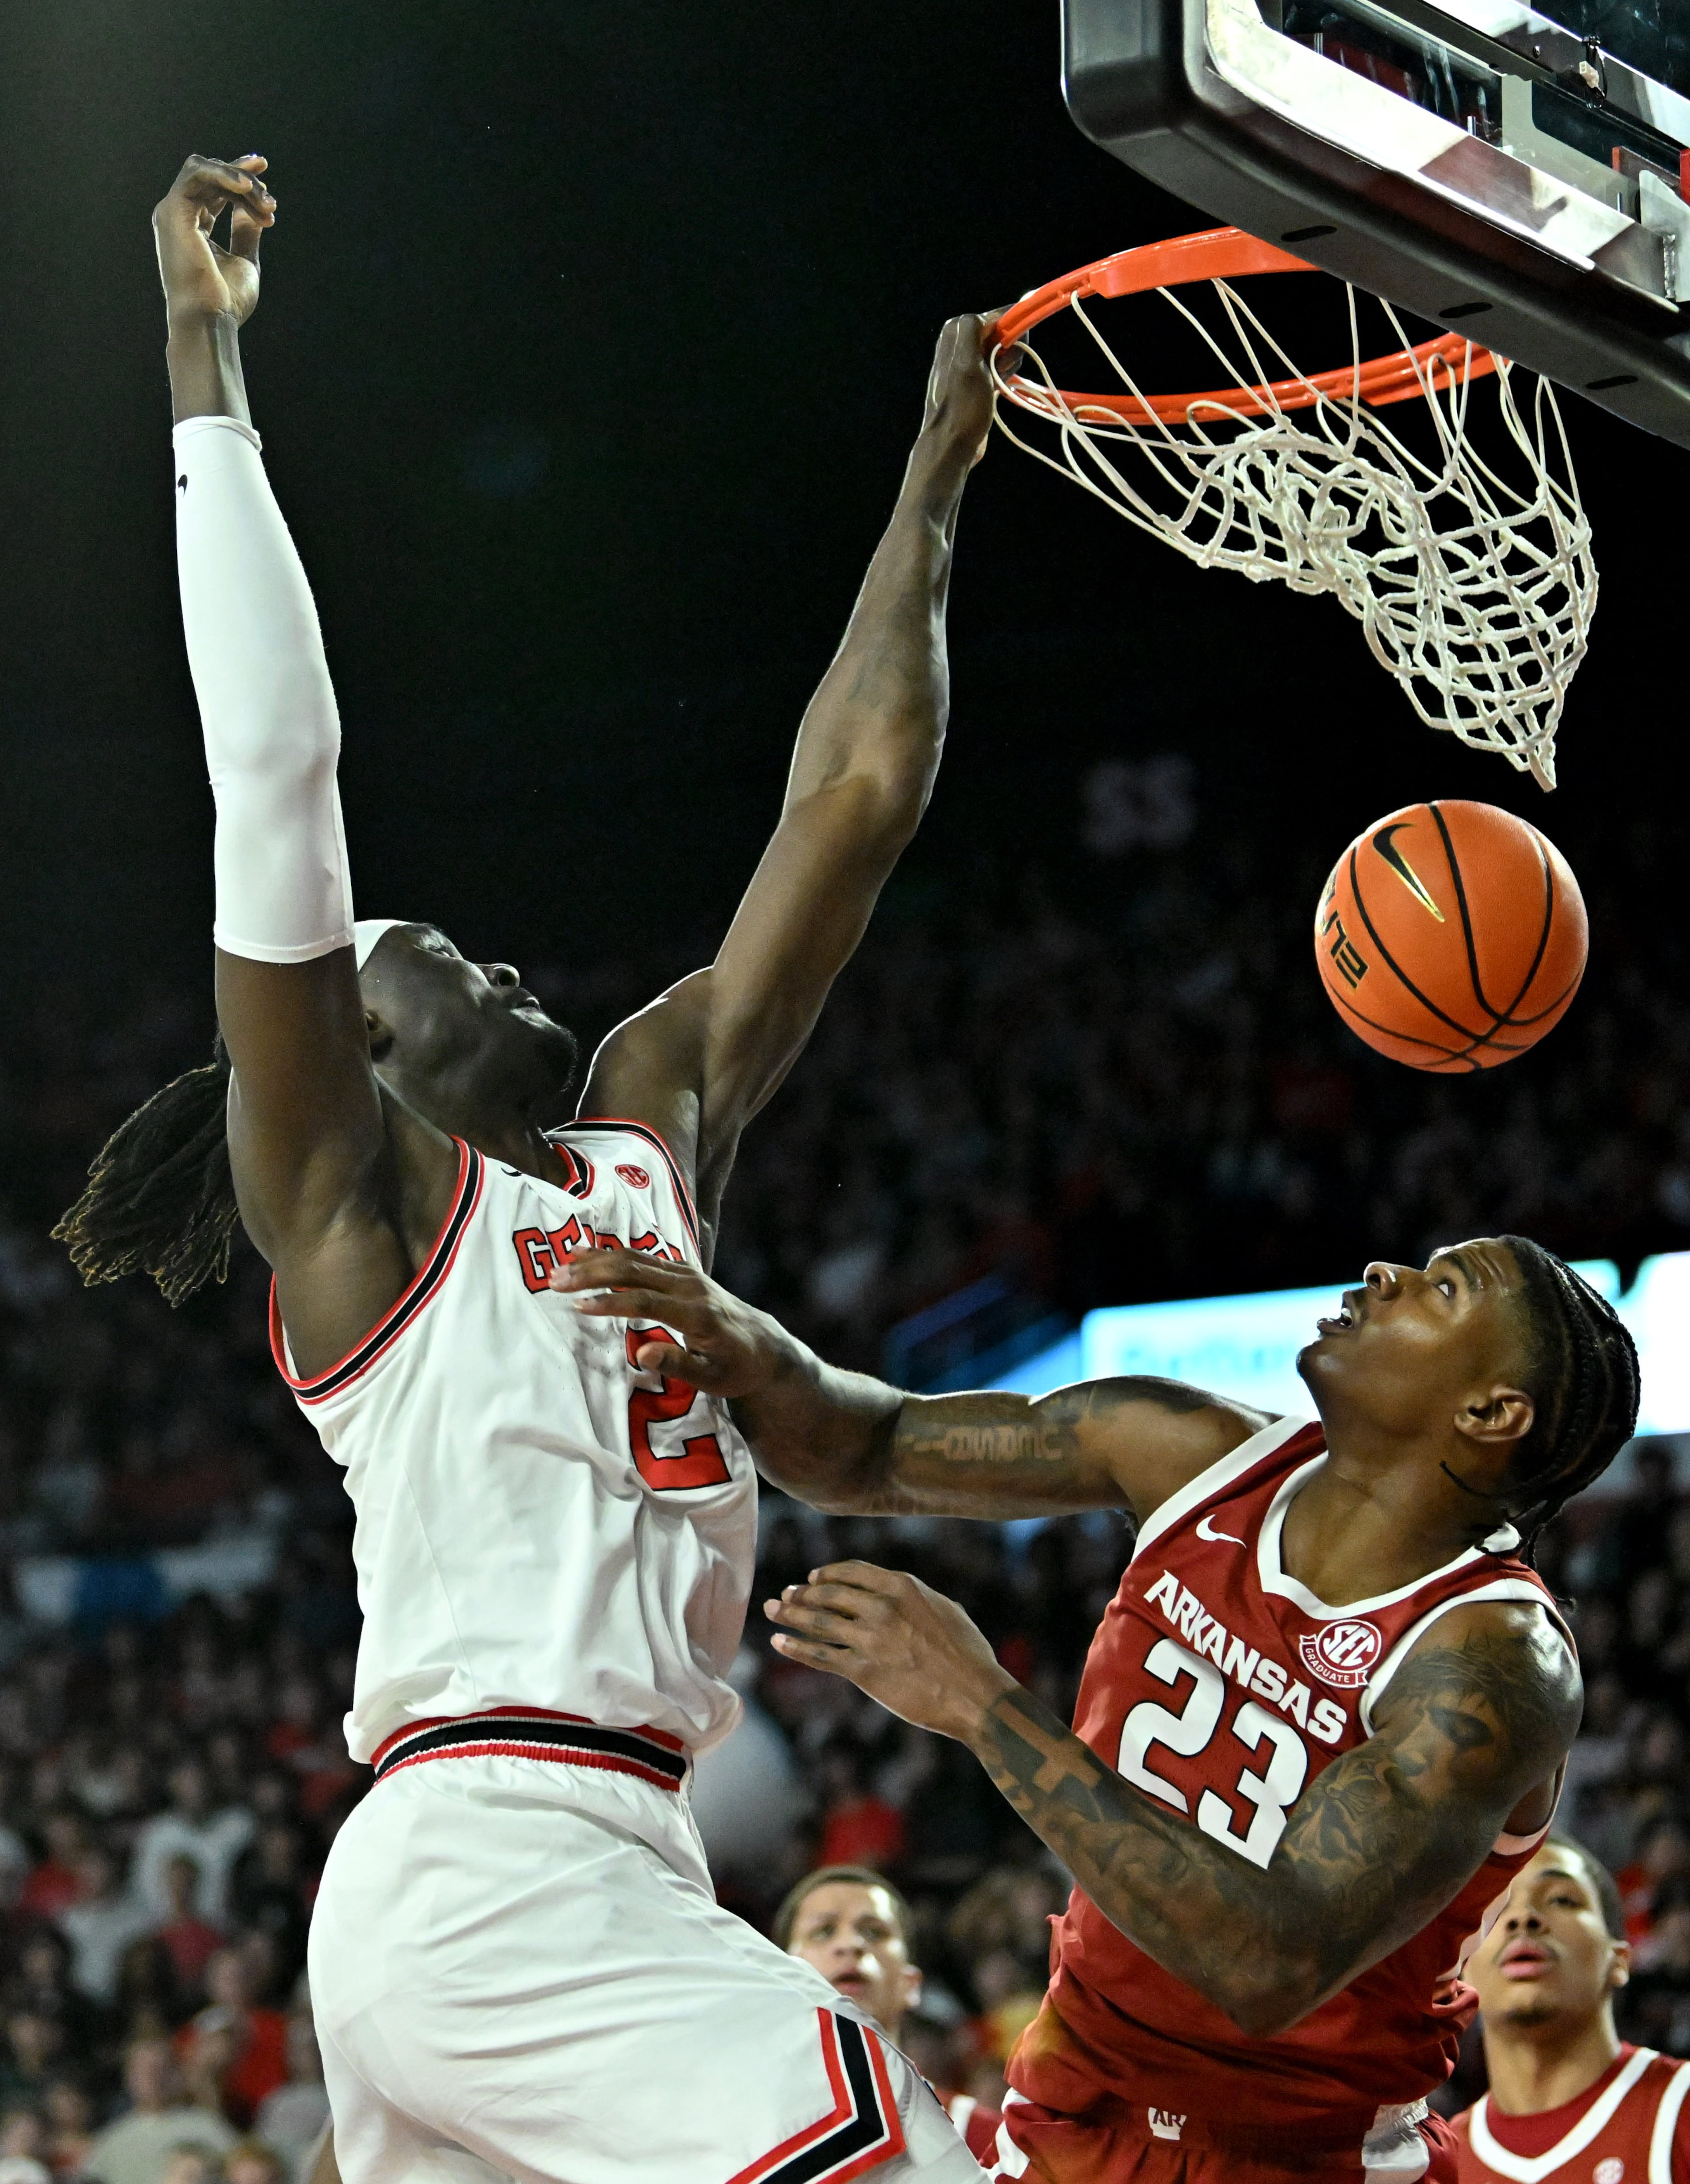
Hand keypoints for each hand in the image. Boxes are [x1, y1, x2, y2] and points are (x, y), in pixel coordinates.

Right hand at [154, 153, 274, 326]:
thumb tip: (254, 208)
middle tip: (270, 204)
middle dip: (247, 183)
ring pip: (207, 171)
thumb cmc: (227, 301)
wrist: (211, 319)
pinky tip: (246, 186)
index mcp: (194, 227)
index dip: (241, 182)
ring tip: (264, 201)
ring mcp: (172, 212)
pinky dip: (223, 173)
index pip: (216, 192)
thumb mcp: (244, 259)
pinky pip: (197, 173)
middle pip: (214, 179)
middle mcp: (180, 216)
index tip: (269, 191)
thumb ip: (246, 231)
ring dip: (240, 180)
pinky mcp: (172, 211)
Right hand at [547, 1246, 797, 1390]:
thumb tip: (642, 1353)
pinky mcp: (683, 1271)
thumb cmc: (735, 1368)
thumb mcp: (711, 1378)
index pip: (646, 1302)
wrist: (764, 1345)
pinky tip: (586, 1253)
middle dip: (592, 1273)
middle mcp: (691, 1286)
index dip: (611, 1301)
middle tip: (554, 1279)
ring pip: (635, 1258)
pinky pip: (642, 1257)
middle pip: (634, 1270)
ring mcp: (687, 1274)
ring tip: (561, 1264)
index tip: (577, 1305)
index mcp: (697, 1314)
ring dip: (597, 1260)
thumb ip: (677, 1364)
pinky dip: (612, 1255)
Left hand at [764, 1560, 1017, 1742]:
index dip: (827, 1574)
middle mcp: (881, 1606)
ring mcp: (869, 1638)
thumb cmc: (967, 1653)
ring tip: (772, 1610)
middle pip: (829, 1594)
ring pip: (818, 1621)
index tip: (812, 1578)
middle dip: (802, 1594)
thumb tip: (898, 1594)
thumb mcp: (943, 1609)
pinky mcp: (862, 1670)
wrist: (973, 1693)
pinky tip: (779, 1642)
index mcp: (902, 1586)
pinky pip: (821, 1655)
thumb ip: (914, 1598)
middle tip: (785, 1595)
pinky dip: (796, 1647)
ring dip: (790, 1615)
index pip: (852, 1572)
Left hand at [921, 311, 1004, 465]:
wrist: (952, 444)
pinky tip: (1000, 388)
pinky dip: (1005, 375)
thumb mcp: (967, 362)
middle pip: (1002, 332)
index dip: (1011, 330)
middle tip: (1000, 370)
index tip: (1012, 350)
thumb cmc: (962, 406)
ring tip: (998, 382)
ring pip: (1004, 350)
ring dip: (1008, 365)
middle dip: (1009, 350)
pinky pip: (1000, 366)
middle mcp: (960, 340)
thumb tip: (994, 313)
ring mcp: (969, 360)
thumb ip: (974, 329)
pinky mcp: (976, 378)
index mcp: (956, 331)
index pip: (998, 315)